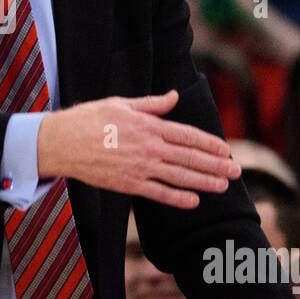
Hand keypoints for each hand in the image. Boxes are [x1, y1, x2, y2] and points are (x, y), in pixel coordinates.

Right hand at [36, 89, 241, 208]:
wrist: (63, 142)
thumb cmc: (90, 118)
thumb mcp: (122, 103)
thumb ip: (152, 104)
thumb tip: (174, 97)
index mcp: (149, 125)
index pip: (189, 135)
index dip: (210, 143)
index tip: (226, 150)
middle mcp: (150, 147)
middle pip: (191, 157)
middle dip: (216, 165)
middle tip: (236, 171)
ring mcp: (140, 167)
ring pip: (180, 176)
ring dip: (204, 182)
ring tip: (223, 186)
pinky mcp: (129, 184)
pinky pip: (159, 192)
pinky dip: (178, 198)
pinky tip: (194, 201)